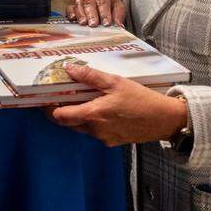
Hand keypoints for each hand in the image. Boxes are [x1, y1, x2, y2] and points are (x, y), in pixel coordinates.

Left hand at [47, 65, 186, 146]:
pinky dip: (92, 121)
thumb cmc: (141, 99)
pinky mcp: (113, 141)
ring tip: (83, 99)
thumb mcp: (115, 82)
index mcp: (93, 115)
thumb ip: (90, 76)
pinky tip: (101, 109)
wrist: (164, 119)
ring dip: (78, 116)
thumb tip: (68, 69)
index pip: (60, 117)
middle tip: (63, 96)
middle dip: (62, 111)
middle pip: (68, 123)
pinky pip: (95, 132)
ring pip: (82, 128)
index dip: (49, 109)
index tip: (46, 99)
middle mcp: (95, 130)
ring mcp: (104, 138)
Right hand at [67, 0, 125, 26]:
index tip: (107, 23)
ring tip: (84, 23)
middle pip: (89, 2)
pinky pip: (70, 8)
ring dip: (81, 14)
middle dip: (92, 14)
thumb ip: (118, 15)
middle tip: (94, 24)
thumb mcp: (118, 6)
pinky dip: (71, 13)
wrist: (101, 0)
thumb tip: (119, 25)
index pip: (102, 1)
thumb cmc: (110, 4)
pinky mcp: (73, 5)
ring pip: (79, 5)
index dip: (104, 12)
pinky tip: (73, 18)